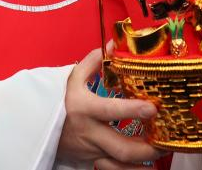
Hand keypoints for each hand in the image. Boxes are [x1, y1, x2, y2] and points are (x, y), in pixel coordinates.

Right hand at [58, 48, 164, 169]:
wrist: (36, 126)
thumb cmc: (58, 100)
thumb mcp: (72, 77)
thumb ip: (95, 60)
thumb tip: (115, 44)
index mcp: (85, 108)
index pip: (111, 111)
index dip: (133, 110)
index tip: (153, 108)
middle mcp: (89, 133)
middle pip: (121, 147)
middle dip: (146, 147)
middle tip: (165, 140)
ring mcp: (90, 151)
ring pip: (118, 165)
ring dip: (140, 165)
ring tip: (160, 158)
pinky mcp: (89, 162)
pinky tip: (145, 169)